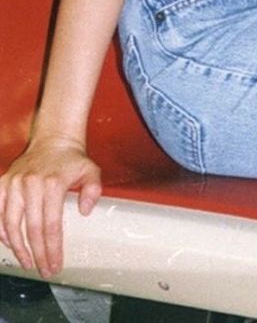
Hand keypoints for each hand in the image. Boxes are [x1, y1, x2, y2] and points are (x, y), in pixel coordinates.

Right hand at [0, 137, 101, 277]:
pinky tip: (10, 244)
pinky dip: (2, 230)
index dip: (52, 248)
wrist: (53, 139)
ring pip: (11, 223)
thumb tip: (86, 211)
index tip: (55, 265)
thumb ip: (93, 189)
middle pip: (31, 228)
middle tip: (43, 270)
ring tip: (27, 263)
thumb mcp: (91, 170)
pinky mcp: (3, 182)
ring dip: (18, 247)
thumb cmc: (72, 160)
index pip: (51, 225)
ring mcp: (14, 183)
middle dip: (37, 254)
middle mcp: (30, 183)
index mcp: (52, 183)